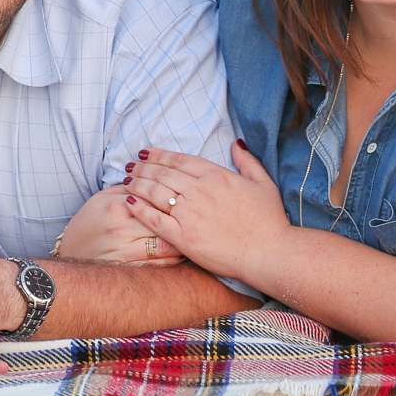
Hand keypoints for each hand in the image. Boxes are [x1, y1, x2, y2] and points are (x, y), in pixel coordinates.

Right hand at [56, 185, 185, 266]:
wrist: (68, 253)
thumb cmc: (89, 223)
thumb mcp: (102, 199)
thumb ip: (128, 188)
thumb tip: (153, 176)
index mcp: (116, 205)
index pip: (154, 196)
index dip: (175, 196)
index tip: (191, 195)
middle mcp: (120, 227)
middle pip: (163, 220)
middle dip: (185, 217)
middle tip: (202, 214)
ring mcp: (123, 250)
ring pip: (165, 244)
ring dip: (184, 240)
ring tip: (197, 234)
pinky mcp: (127, 269)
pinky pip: (159, 265)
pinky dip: (174, 259)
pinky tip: (184, 253)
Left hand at [123, 140, 289, 282]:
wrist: (268, 252)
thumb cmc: (269, 221)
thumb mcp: (263, 183)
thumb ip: (247, 161)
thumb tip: (236, 143)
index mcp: (216, 175)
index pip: (179, 160)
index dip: (159, 155)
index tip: (145, 153)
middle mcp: (199, 191)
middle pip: (162, 174)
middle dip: (143, 168)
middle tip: (130, 166)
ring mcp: (190, 214)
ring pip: (155, 193)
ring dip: (137, 185)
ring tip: (126, 181)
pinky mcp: (184, 237)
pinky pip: (155, 220)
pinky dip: (140, 209)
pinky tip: (129, 203)